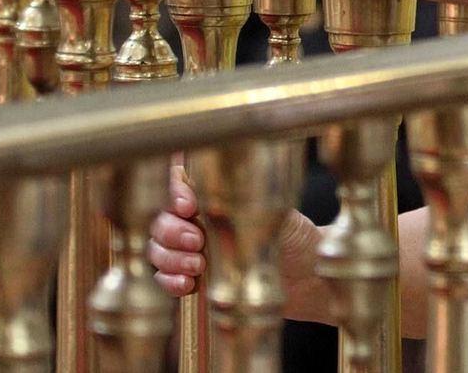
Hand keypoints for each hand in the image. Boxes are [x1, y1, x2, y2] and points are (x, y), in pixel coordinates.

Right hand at [148, 160, 327, 318]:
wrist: (309, 277)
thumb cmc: (297, 237)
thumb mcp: (278, 212)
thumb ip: (250, 201)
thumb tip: (222, 191)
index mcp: (216, 196)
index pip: (179, 182)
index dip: (174, 192)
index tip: (187, 206)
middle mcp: (200, 220)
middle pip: (161, 219)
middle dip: (171, 230)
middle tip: (197, 241)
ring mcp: (193, 250)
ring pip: (158, 249)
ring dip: (170, 258)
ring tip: (197, 265)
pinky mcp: (194, 279)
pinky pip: (165, 279)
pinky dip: (170, 282)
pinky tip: (188, 285)